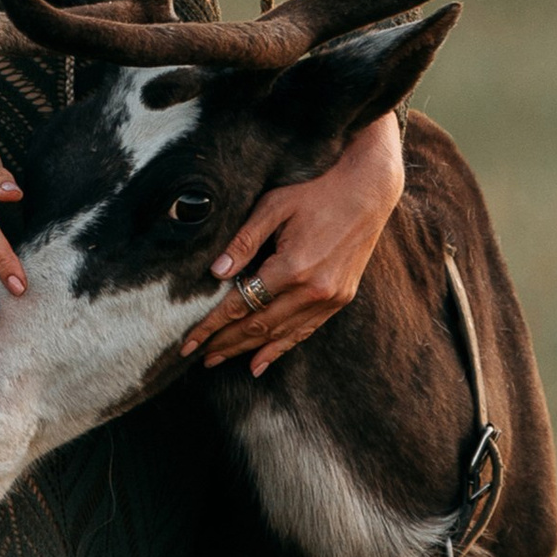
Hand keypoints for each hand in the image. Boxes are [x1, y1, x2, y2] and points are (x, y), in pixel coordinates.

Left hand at [181, 113, 405, 378]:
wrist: (368, 193)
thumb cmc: (316, 193)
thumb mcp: (274, 206)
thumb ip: (244, 241)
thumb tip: (216, 273)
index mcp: (293, 267)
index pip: (241, 304)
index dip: (211, 325)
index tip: (188, 341)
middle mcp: (313, 290)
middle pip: (258, 326)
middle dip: (223, 342)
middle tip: (194, 355)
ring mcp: (329, 299)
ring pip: (279, 334)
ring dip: (246, 350)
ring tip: (217, 359)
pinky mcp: (340, 300)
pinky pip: (304, 332)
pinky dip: (279, 349)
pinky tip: (258, 363)